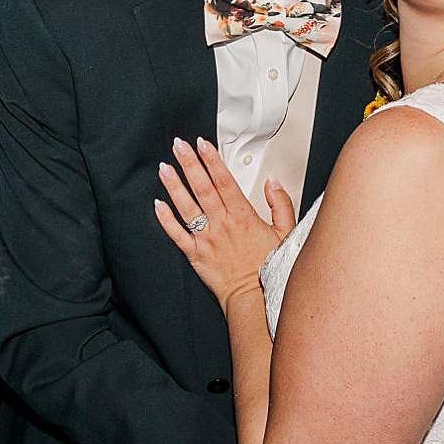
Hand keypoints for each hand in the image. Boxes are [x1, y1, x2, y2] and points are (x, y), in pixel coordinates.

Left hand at [155, 137, 295, 318]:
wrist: (254, 298)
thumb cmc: (269, 268)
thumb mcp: (286, 233)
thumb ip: (280, 204)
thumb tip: (273, 182)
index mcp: (243, 216)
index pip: (224, 181)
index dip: (212, 160)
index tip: (203, 144)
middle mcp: (222, 224)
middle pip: (203, 187)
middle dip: (190, 163)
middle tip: (179, 146)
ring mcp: (207, 239)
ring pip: (187, 207)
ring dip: (174, 186)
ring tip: (164, 167)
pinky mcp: (196, 255)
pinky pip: (177, 235)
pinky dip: (166, 220)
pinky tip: (158, 205)